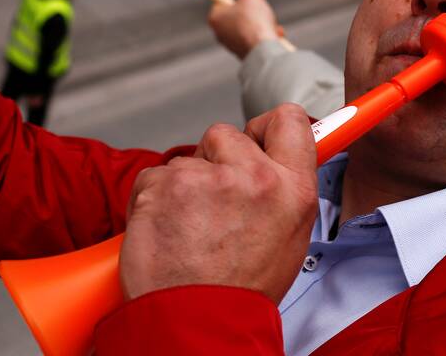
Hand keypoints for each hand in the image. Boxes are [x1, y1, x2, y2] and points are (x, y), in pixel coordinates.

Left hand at [120, 105, 317, 303]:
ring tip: (188, 230)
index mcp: (292, 190)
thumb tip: (276, 161)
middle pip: (225, 134)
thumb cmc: (238, 292)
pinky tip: (166, 231)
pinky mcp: (164, 185)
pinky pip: (153, 176)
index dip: (266, 126)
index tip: (256, 135)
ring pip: (185, 159)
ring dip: (181, 186)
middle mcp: (254, 177)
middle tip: (212, 203)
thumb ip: (283, 192)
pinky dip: (153, 200)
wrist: (194, 324)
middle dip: (213, 161)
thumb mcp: (288, 239)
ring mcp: (205, 178)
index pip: (290, 120)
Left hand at [208, 0, 284, 58]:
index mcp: (215, 18)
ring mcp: (232, 46)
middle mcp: (220, 34)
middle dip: (253, 13)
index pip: (221, 4)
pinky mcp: (245, 54)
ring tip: (271, 24)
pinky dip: (266, 36)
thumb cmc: (253, 21)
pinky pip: (257, 41)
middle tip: (261, 9)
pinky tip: (275, 36)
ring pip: (250, 29)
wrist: (262, 49)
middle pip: (238, 17)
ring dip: (263, 24)